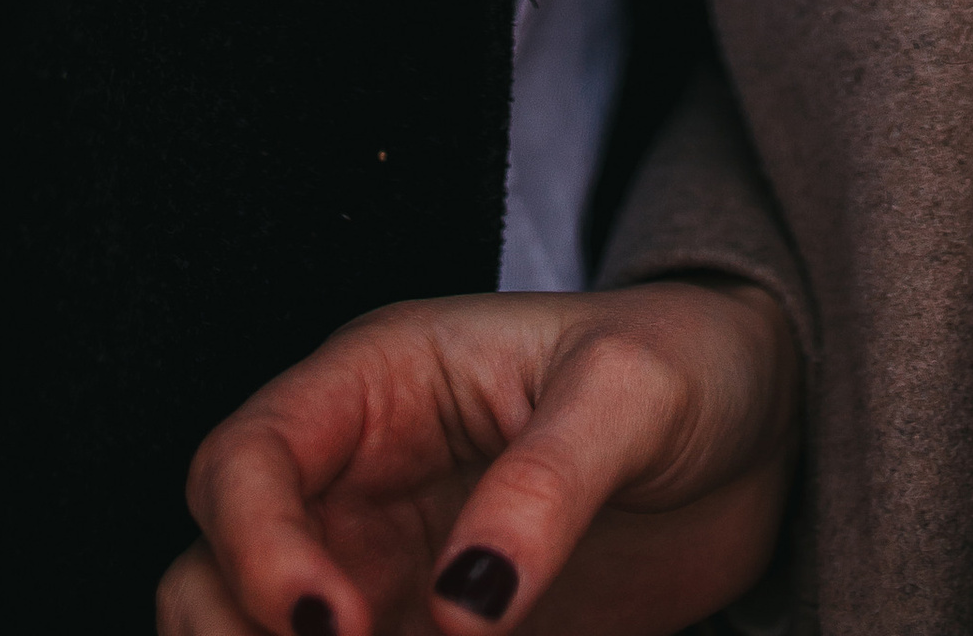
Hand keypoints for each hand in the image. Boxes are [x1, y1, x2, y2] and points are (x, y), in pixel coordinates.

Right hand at [157, 279, 801, 635]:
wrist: (764, 429)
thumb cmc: (692, 364)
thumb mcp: (633, 394)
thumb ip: (549, 484)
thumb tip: (464, 608)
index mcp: (378, 380)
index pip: (245, 458)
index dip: (254, 548)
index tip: (326, 630)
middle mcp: (355, 479)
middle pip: (208, 566)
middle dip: (231, 635)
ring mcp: (382, 571)